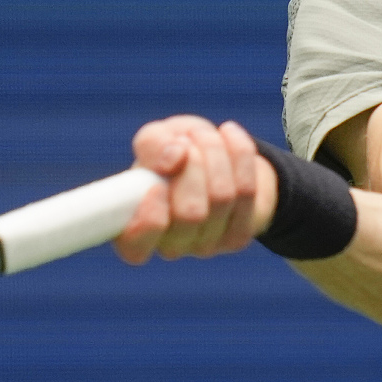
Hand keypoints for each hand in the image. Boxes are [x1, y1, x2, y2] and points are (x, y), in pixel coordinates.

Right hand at [112, 116, 275, 263]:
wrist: (216, 159)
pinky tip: (229, 134)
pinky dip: (240, 153)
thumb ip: (153, 144)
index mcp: (135, 229)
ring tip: (206, 135)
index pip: (135, 247)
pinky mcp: (237, 237)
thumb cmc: (173, 152)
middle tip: (187, 141)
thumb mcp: (155, 139)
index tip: (156, 185)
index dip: (148, 219)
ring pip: (222, 196)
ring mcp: (205, 246)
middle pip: (190, 212)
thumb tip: (173, 158)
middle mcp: (169, 246)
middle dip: (193, 163)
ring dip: (214, 151)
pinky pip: (246, 190)